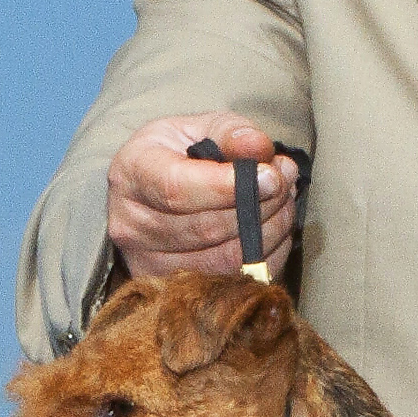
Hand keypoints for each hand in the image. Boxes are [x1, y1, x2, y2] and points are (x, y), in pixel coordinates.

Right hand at [107, 113, 298, 277]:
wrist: (152, 192)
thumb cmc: (178, 154)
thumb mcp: (199, 127)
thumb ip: (230, 133)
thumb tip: (260, 149)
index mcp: (132, 175)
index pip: (177, 190)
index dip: (229, 187)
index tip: (271, 175)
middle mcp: (131, 226)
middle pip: (206, 228)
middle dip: (260, 205)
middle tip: (286, 180)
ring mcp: (149, 264)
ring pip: (225, 259)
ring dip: (270, 230)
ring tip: (284, 200)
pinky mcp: (173, 289)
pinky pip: (235, 281)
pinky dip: (267, 256)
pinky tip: (275, 229)